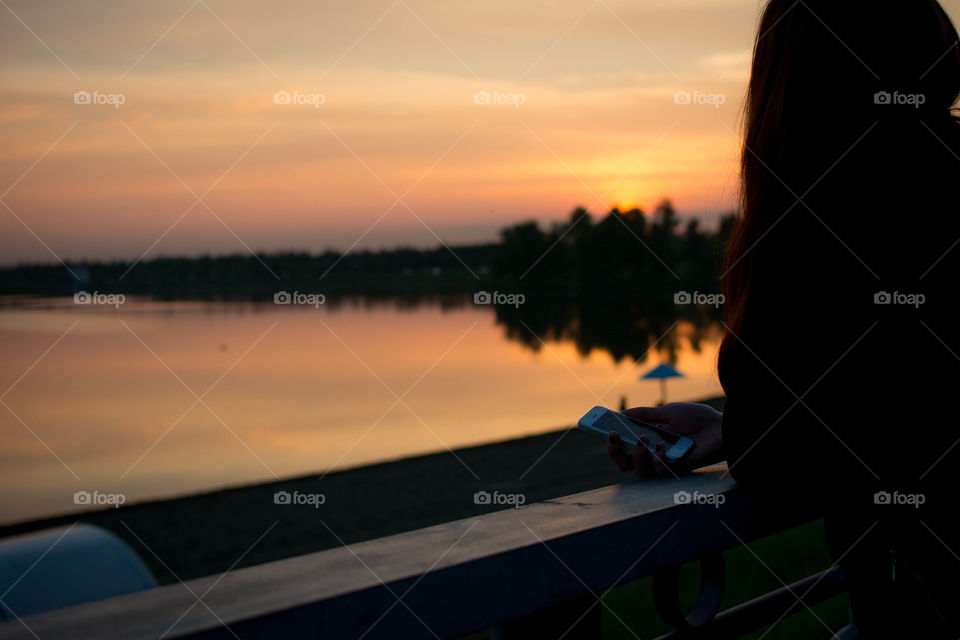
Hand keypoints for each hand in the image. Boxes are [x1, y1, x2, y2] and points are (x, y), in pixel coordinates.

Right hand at [607, 402, 723, 477]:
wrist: (721, 427)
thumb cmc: (697, 419)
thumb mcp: (667, 411)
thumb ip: (644, 414)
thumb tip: (620, 414)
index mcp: (649, 439)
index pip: (623, 446)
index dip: (610, 441)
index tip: (601, 429)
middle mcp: (653, 455)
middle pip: (624, 464)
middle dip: (614, 452)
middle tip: (614, 436)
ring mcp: (665, 464)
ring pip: (639, 471)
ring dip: (637, 454)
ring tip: (643, 439)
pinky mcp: (678, 471)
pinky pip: (660, 471)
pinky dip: (657, 457)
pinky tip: (663, 445)